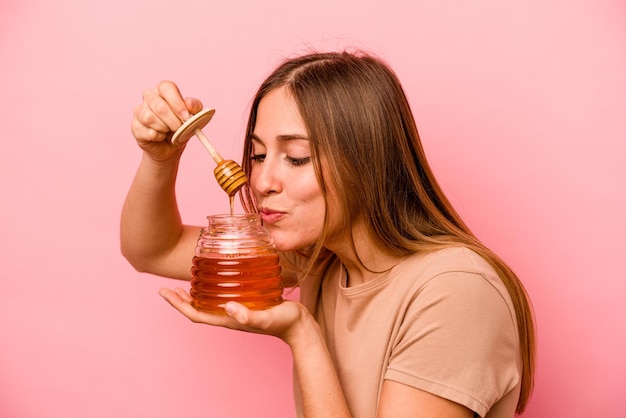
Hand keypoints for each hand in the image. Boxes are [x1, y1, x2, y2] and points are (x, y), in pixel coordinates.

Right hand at [131, 80, 202, 160]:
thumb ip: (195, 107)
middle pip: (159, 106)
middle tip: (180, 128)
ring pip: (150, 118)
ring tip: (168, 131)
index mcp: (164, 90)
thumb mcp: (194, 116)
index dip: (177, 103)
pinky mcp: (135, 126)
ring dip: (164, 129)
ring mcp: (140, 111)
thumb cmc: (182, 127)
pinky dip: (158, 137)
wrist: (171, 146)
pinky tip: (160, 137)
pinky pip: (146, 131)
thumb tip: (189, 102)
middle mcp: (149, 97)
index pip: (166, 87)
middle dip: (173, 121)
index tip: (186, 117)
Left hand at [159, 288, 308, 343]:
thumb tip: (229, 307)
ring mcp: (237, 311)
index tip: (164, 292)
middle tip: (166, 288)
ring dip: (194, 295)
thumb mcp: (266, 317)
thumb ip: (249, 315)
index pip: (196, 314)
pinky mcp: (247, 303)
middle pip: (198, 309)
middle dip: (181, 300)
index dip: (179, 305)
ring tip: (184, 284)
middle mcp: (230, 316)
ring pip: (209, 303)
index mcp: (229, 320)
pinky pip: (223, 297)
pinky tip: (216, 280)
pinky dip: (213, 290)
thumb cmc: (285, 323)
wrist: (300, 327)